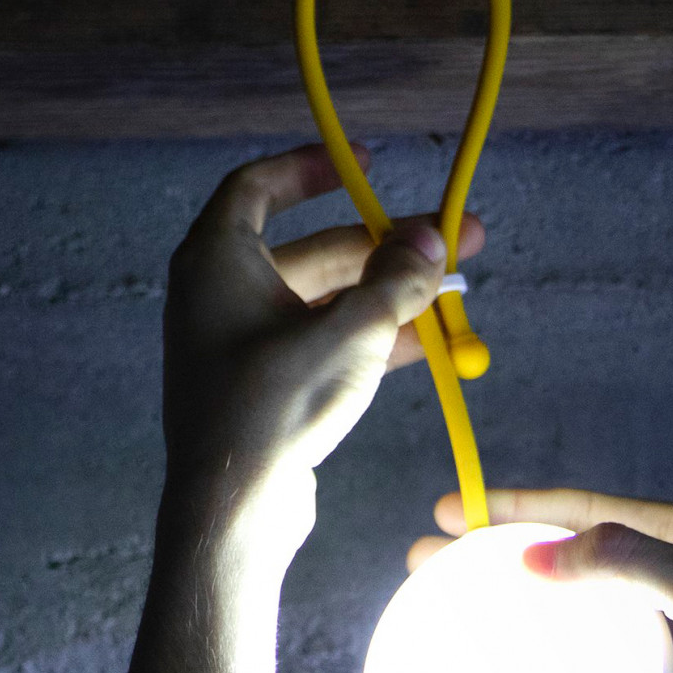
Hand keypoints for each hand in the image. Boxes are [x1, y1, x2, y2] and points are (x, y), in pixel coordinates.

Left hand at [162, 142, 483, 550]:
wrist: (233, 507)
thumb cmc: (273, 406)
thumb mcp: (350, 332)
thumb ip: (396, 281)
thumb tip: (431, 242)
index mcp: (217, 260)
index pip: (258, 187)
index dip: (312, 169)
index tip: (364, 166)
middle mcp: (222, 294)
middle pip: (312, 249)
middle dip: (384, 245)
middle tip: (452, 238)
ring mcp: (242, 344)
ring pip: (325, 301)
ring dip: (387, 294)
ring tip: (455, 291)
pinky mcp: (265, 386)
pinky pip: (323, 342)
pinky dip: (370, 336)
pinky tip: (428, 341)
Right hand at [408, 488, 672, 672]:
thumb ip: (629, 563)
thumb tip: (537, 554)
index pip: (593, 511)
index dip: (520, 507)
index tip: (454, 510)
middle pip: (579, 558)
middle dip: (507, 554)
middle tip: (435, 562)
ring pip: (586, 617)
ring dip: (527, 611)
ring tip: (461, 614)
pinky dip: (560, 668)